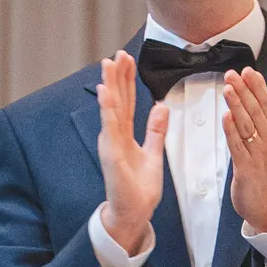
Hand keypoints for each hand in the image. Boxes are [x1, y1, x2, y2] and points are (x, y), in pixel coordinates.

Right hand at [95, 48, 167, 254]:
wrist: (134, 213)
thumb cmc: (139, 189)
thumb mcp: (154, 153)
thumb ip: (155, 130)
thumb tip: (161, 107)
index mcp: (124, 134)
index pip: (126, 101)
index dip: (127, 80)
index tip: (127, 59)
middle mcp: (114, 136)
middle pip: (116, 100)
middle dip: (117, 76)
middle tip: (118, 54)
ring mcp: (110, 144)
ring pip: (110, 108)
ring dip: (108, 85)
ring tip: (108, 64)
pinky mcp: (110, 155)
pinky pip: (110, 127)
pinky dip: (107, 109)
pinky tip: (105, 92)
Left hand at [222, 65, 266, 232]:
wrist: (265, 204)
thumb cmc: (260, 171)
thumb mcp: (261, 143)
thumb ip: (253, 123)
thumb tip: (244, 100)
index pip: (265, 104)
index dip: (257, 87)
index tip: (248, 70)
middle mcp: (266, 140)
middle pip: (255, 111)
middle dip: (244, 91)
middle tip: (234, 74)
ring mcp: (257, 154)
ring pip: (247, 125)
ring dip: (238, 106)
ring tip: (229, 88)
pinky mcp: (246, 168)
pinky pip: (237, 146)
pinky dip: (232, 130)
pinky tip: (226, 117)